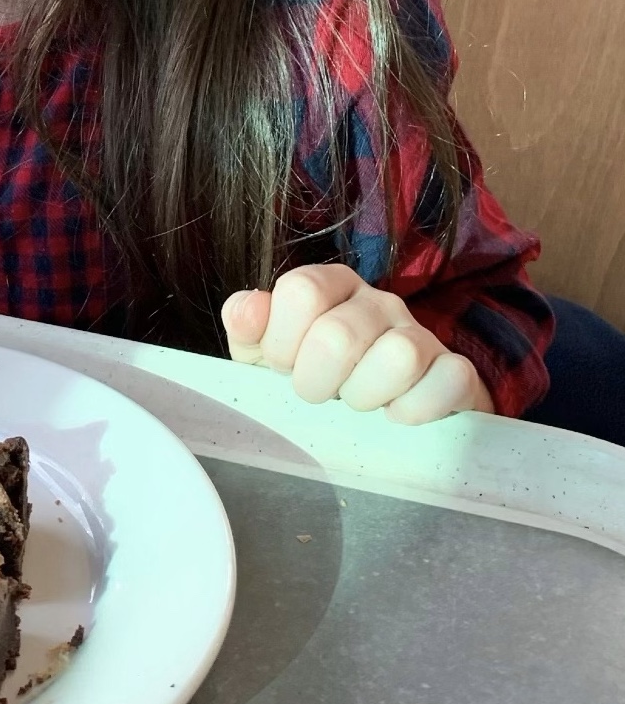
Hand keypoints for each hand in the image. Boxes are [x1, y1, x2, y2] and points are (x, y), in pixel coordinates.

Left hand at [221, 263, 494, 423]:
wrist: (388, 418)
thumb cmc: (320, 378)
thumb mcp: (270, 353)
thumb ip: (248, 326)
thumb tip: (246, 309)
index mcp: (330, 285)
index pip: (301, 291)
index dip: (282, 343)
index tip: (283, 369)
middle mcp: (377, 301)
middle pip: (339, 333)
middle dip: (317, 381)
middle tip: (319, 396)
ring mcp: (420, 332)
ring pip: (396, 356)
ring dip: (366, 396)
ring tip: (357, 406)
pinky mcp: (456, 370)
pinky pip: (445, 381)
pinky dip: (416, 410)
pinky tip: (398, 417)